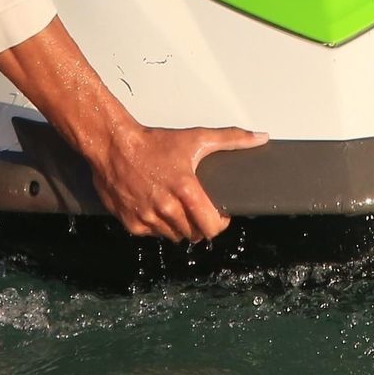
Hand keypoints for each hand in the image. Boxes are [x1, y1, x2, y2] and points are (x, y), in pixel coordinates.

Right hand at [88, 120, 267, 241]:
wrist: (114, 145)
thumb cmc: (153, 142)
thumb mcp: (195, 138)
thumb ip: (231, 139)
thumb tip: (260, 138)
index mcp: (186, 190)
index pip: (211, 227)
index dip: (218, 223)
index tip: (217, 214)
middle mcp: (167, 208)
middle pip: (194, 234)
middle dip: (199, 224)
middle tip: (196, 208)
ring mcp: (148, 218)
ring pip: (174, 236)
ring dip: (179, 226)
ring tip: (176, 205)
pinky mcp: (132, 224)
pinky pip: (153, 235)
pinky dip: (157, 225)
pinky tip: (156, 207)